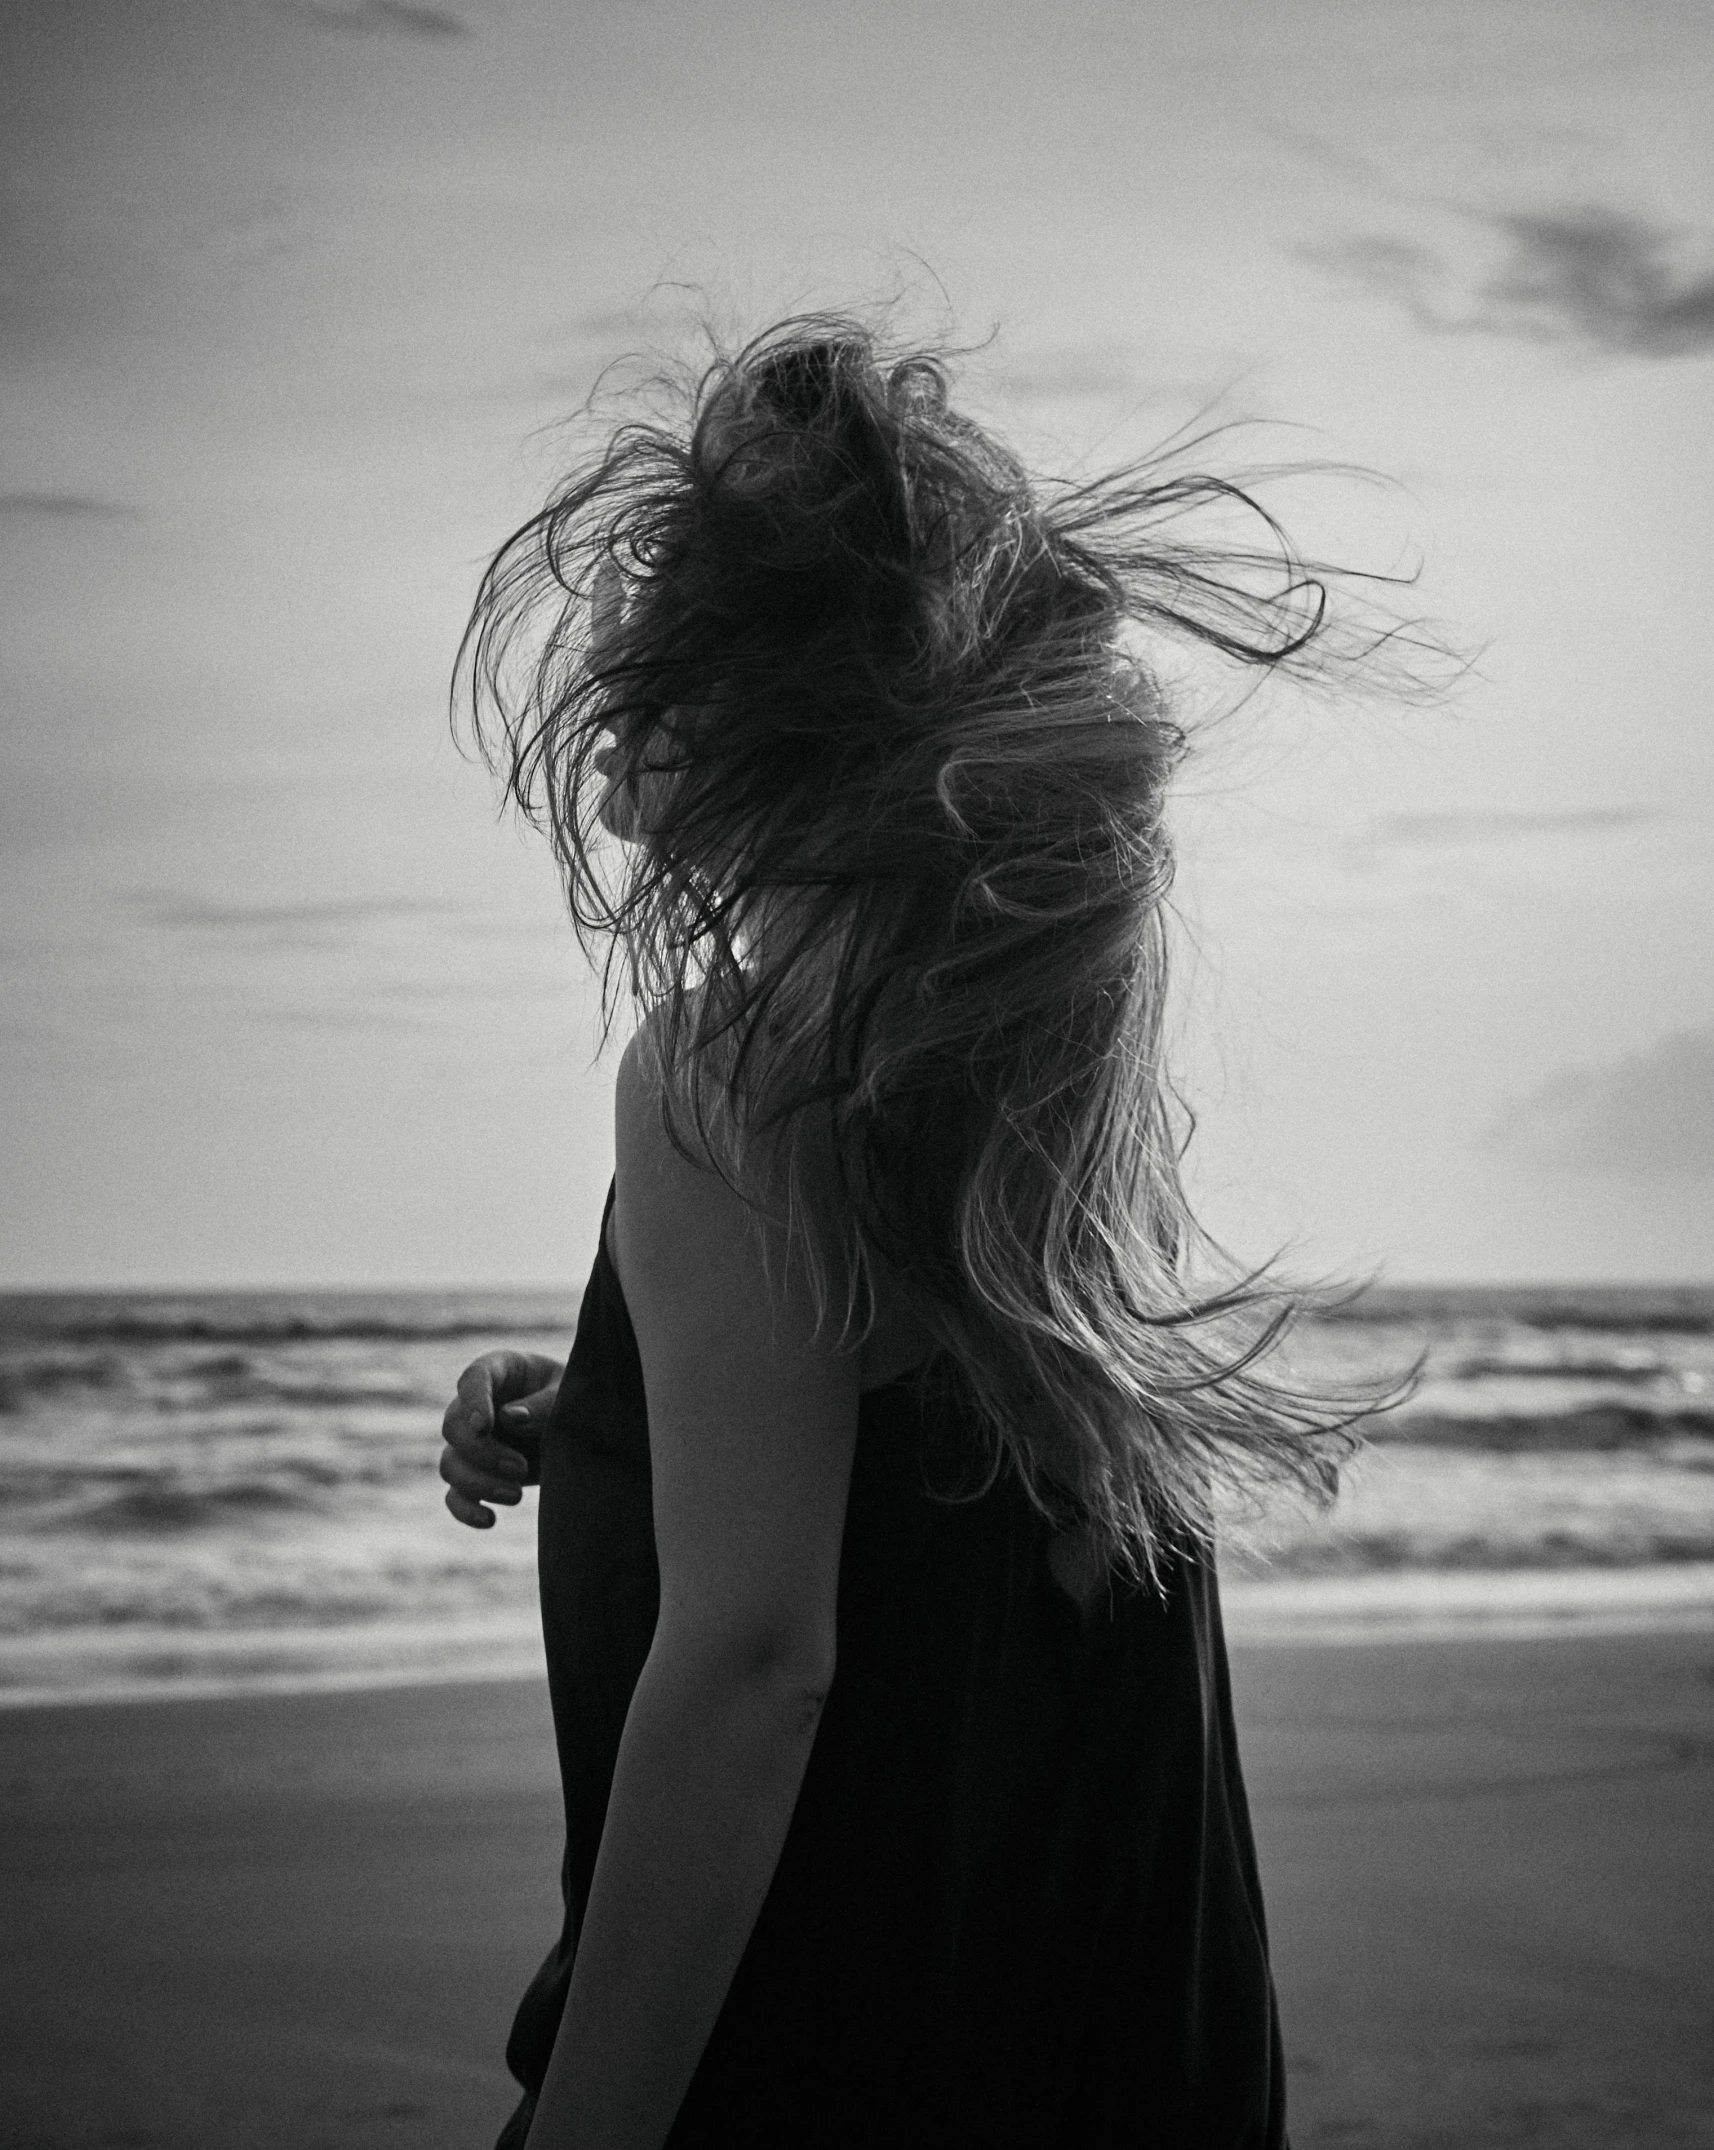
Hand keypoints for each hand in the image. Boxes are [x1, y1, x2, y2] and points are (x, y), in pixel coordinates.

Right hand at [439, 1350, 562, 1527]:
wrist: (582, 1427)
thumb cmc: (575, 1399)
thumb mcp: (569, 1395)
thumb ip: (544, 1405)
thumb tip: (511, 1419)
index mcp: (499, 1370)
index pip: (474, 1379)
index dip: (474, 1403)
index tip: (485, 1427)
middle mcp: (477, 1405)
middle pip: (453, 1427)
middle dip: (483, 1453)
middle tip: (520, 1468)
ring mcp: (473, 1441)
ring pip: (450, 1464)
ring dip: (477, 1484)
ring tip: (517, 1495)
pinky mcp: (477, 1473)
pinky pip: (454, 1494)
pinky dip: (465, 1510)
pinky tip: (490, 1520)